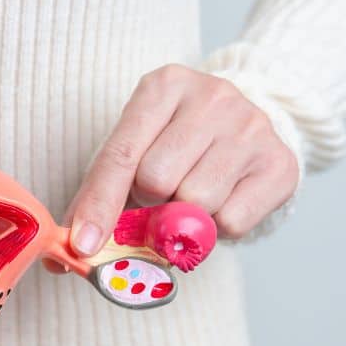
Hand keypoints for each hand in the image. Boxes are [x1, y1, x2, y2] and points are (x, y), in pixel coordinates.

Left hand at [64, 64, 298, 254]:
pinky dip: (217, 228)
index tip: (82, 245)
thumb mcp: (136, 150)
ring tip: (193, 193)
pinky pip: (230, 222)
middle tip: (161, 194)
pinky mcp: (280, 163)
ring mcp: (252, 126)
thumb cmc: (178, 144)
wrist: (251, 126)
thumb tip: (64, 259)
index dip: (99, 204)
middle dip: (151, 201)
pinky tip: (223, 199)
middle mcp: (212, 97)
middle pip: (157, 179)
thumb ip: (100, 196)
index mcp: (164, 86)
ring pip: (196, 202)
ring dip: (185, 215)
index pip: (121, 154)